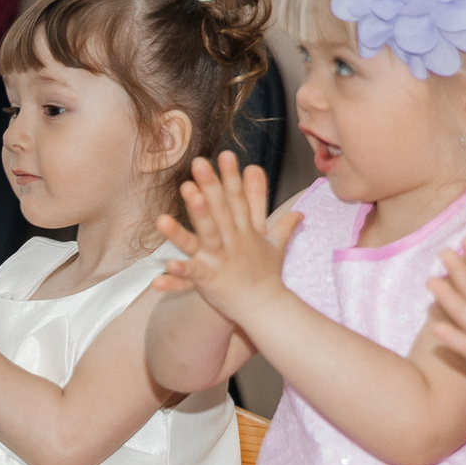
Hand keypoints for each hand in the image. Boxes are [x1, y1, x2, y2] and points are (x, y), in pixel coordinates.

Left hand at [152, 154, 297, 319]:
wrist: (268, 309)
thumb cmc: (268, 277)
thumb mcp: (277, 247)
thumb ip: (284, 226)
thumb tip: (300, 211)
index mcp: (245, 232)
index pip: (239, 199)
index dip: (232, 177)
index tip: (227, 155)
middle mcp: (233, 242)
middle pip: (221, 210)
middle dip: (210, 186)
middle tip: (198, 163)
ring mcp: (220, 261)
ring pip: (205, 237)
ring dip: (194, 220)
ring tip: (180, 200)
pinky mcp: (210, 281)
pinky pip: (193, 275)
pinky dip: (180, 273)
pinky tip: (165, 266)